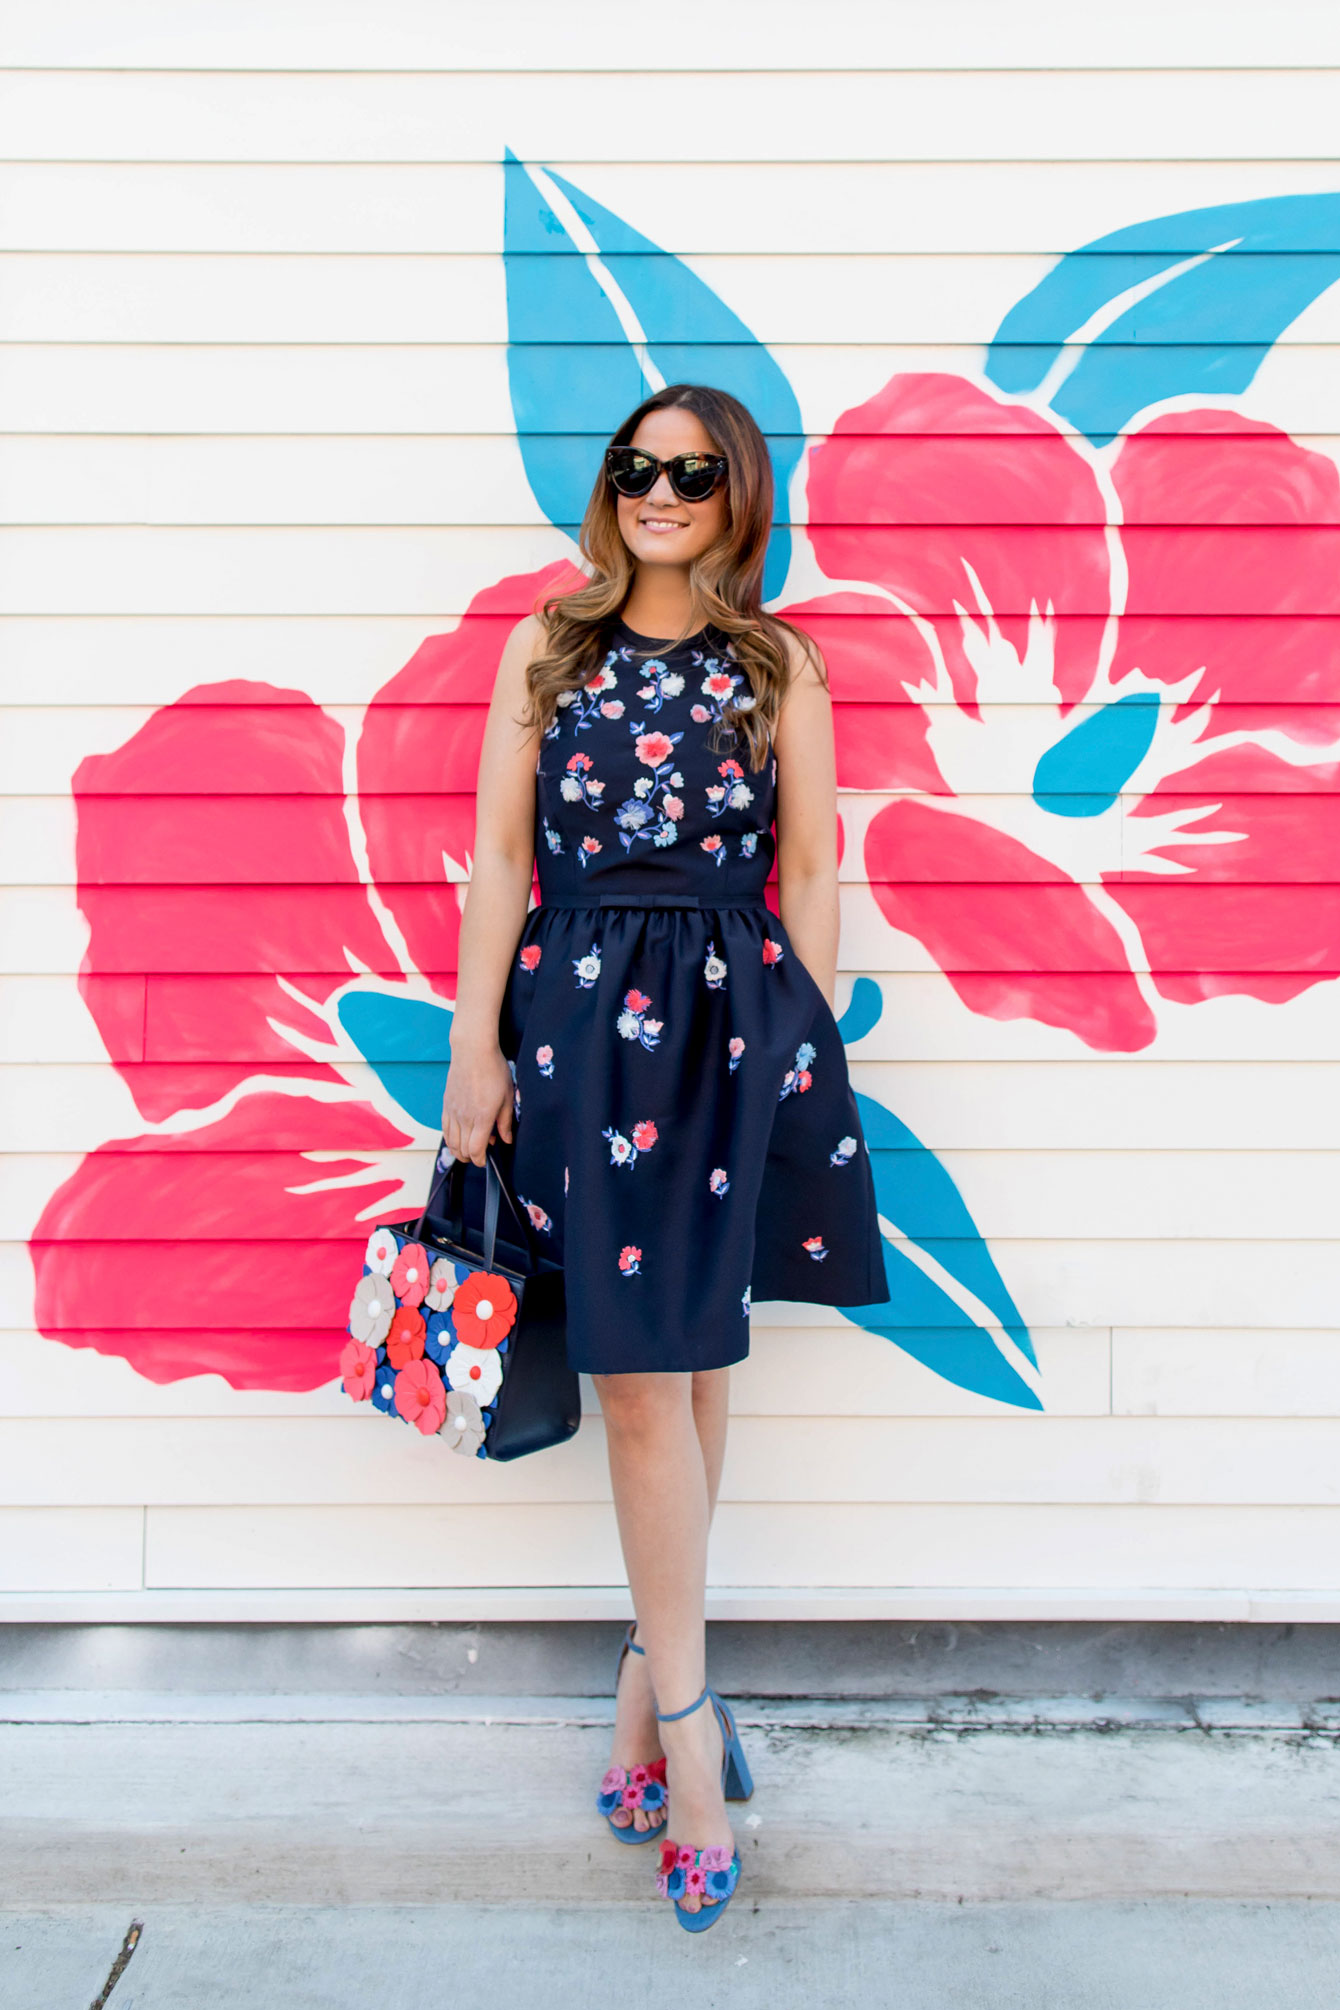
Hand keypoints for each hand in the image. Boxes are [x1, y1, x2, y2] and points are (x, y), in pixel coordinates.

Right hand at [441, 1043, 514, 1166]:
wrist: (473, 1051)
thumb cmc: (493, 1070)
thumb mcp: (507, 1097)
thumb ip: (505, 1122)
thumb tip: (505, 1140)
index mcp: (482, 1117)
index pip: (476, 1149)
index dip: (480, 1160)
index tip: (485, 1160)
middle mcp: (464, 1117)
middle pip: (462, 1149)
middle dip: (470, 1158)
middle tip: (479, 1156)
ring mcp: (453, 1111)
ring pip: (451, 1141)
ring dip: (458, 1151)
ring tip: (467, 1152)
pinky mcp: (446, 1104)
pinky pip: (445, 1128)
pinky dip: (449, 1139)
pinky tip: (456, 1139)